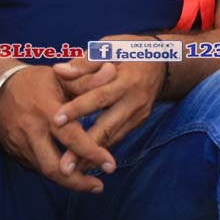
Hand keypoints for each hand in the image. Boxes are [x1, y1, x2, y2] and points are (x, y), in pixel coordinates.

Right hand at [0, 64, 114, 190]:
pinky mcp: (14, 152)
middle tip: (99, 187)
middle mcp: (31, 131)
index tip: (110, 165)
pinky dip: (54, 174)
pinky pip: (36, 168)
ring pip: (45, 171)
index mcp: (46, 110)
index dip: (92, 153)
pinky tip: (70, 175)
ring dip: (67, 181)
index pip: (71, 137)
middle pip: (54, 166)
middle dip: (77, 181)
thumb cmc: (37, 81)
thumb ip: (87, 80)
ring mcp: (20, 144)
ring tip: (89, 185)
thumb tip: (113, 73)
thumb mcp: (62, 76)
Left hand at [50, 34, 167, 169]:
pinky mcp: (138, 122)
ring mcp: (138, 114)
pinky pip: (118, 138)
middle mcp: (134, 101)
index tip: (56, 120)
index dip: (78, 108)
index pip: (99, 96)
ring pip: (113, 139)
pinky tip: (85, 164)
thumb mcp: (110, 47)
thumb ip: (85, 62)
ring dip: (91, 157)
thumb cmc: (130, 50)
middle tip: (64, 166)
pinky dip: (102, 152)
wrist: (164, 60)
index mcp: (126, 80)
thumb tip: (59, 70)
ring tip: (71, 172)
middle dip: (85, 149)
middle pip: (107, 127)